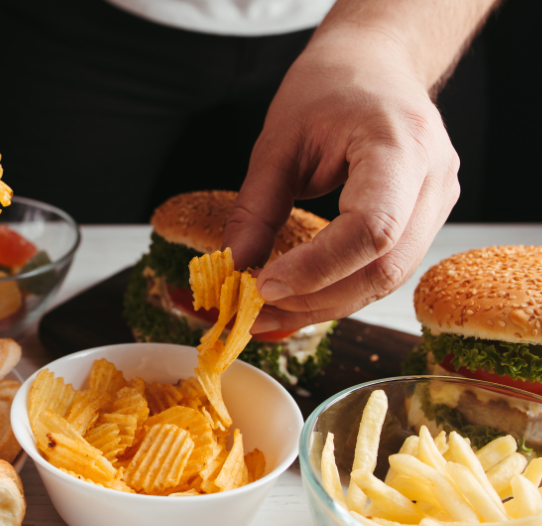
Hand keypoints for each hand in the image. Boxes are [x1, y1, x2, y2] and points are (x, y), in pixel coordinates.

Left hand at [223, 33, 459, 332]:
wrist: (374, 65)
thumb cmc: (329, 89)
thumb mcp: (278, 141)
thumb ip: (257, 207)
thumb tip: (234, 266)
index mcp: (400, 145)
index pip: (371, 228)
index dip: (317, 268)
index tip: (263, 285)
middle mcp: (433, 178)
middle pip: (385, 267)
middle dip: (317, 299)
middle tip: (258, 313)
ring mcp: (438, 200)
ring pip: (389, 279)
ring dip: (327, 304)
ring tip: (271, 313)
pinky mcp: (426, 219)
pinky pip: (386, 268)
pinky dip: (341, 289)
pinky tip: (301, 298)